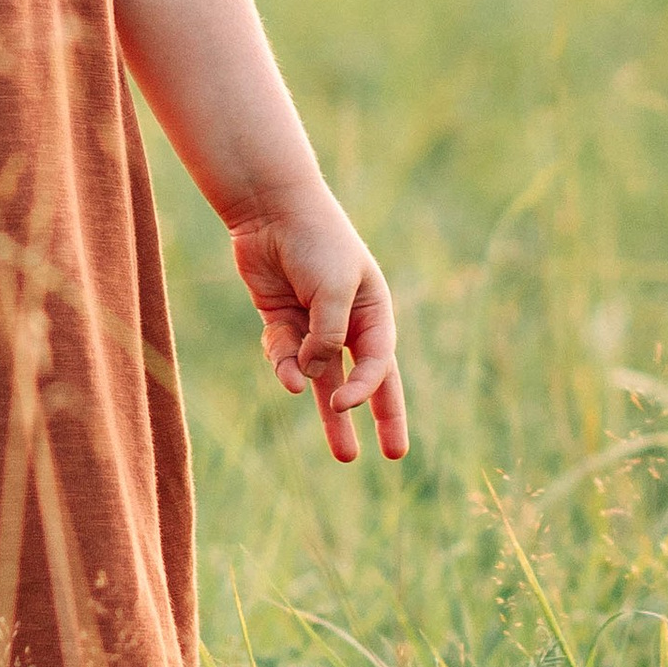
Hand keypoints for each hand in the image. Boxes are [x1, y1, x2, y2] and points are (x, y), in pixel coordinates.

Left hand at [228, 187, 408, 463]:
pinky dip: (284, 367)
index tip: (347, 405)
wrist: (271, 209)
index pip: (378, 362)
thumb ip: (328, 337)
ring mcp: (313, 323)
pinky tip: (287, 378)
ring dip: (331, 415)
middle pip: (366, 378)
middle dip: (381, 416)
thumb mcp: (332, 291)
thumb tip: (313, 378)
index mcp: (374, 311)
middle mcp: (348, 321)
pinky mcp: (281, 320)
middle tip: (396, 456)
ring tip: (347, 457)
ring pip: (324, 379)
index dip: (367, 390)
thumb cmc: (314, 243)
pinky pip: (286, 357)